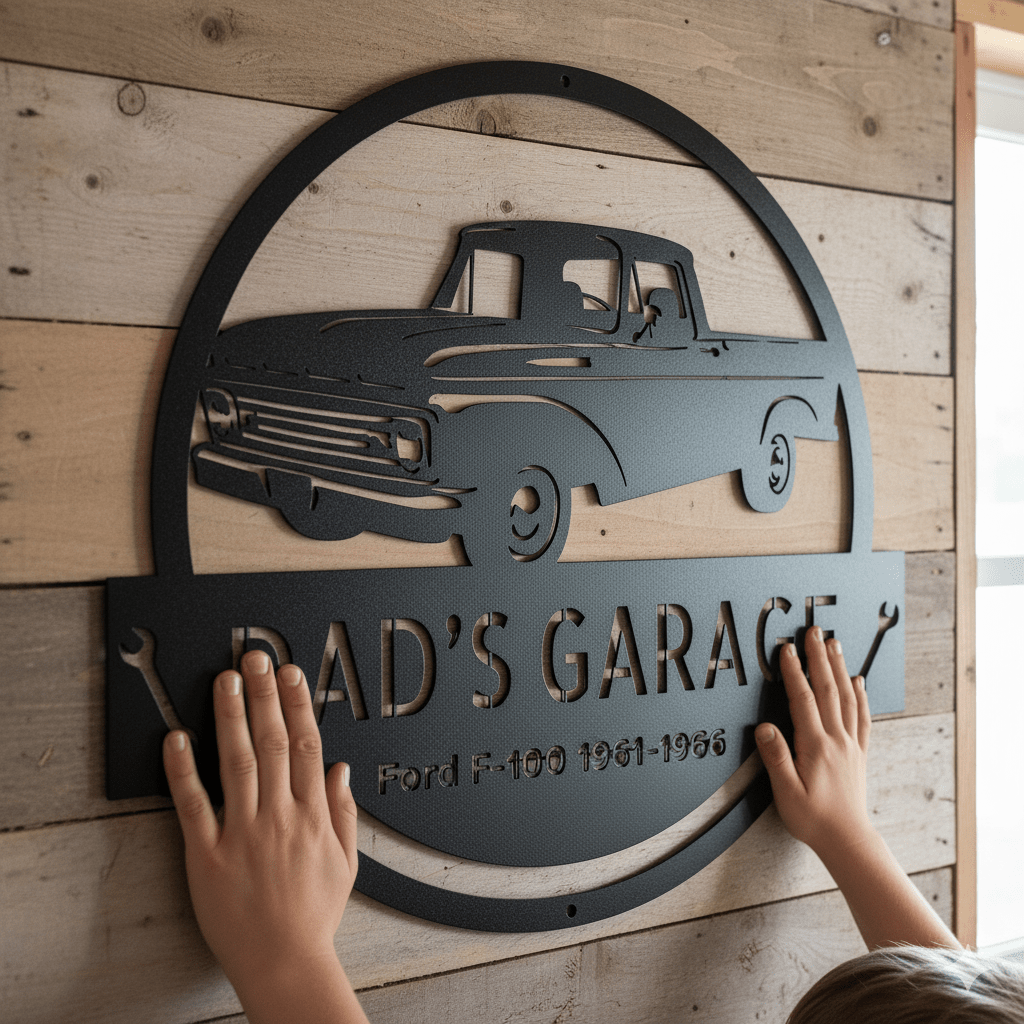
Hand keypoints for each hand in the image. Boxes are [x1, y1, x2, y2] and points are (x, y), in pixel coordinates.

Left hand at [163, 652, 359, 1014]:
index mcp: (312, 815)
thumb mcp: (347, 862)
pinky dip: (184, 770)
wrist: (284, 962)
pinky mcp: (207, 855)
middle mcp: (279, 816)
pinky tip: (177, 739)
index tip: (290, 675)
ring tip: (225, 681)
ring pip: (238, 762)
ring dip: (231, 717)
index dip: (297, 705)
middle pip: (273, 742)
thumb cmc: (313, 915)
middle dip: (264, 695)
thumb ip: (343, 812)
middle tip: (255, 659)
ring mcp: (243, 833)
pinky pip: (194, 805)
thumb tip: (339, 769)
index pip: (305, 745)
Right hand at [755, 628, 873, 857]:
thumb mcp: (786, 792)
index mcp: (816, 746)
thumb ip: (775, 758)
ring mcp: (850, 744)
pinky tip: (857, 681)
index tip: (786, 648)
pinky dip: (859, 695)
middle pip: (827, 689)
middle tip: (814, 632)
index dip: (793, 672)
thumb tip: (764, 727)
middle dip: (819, 658)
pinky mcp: (858, 752)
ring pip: (846, 697)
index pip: (802, 699)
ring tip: (833, 644)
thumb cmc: (813, 818)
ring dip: (838, 668)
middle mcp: (836, 740)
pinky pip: (861, 717)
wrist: (848, 839)